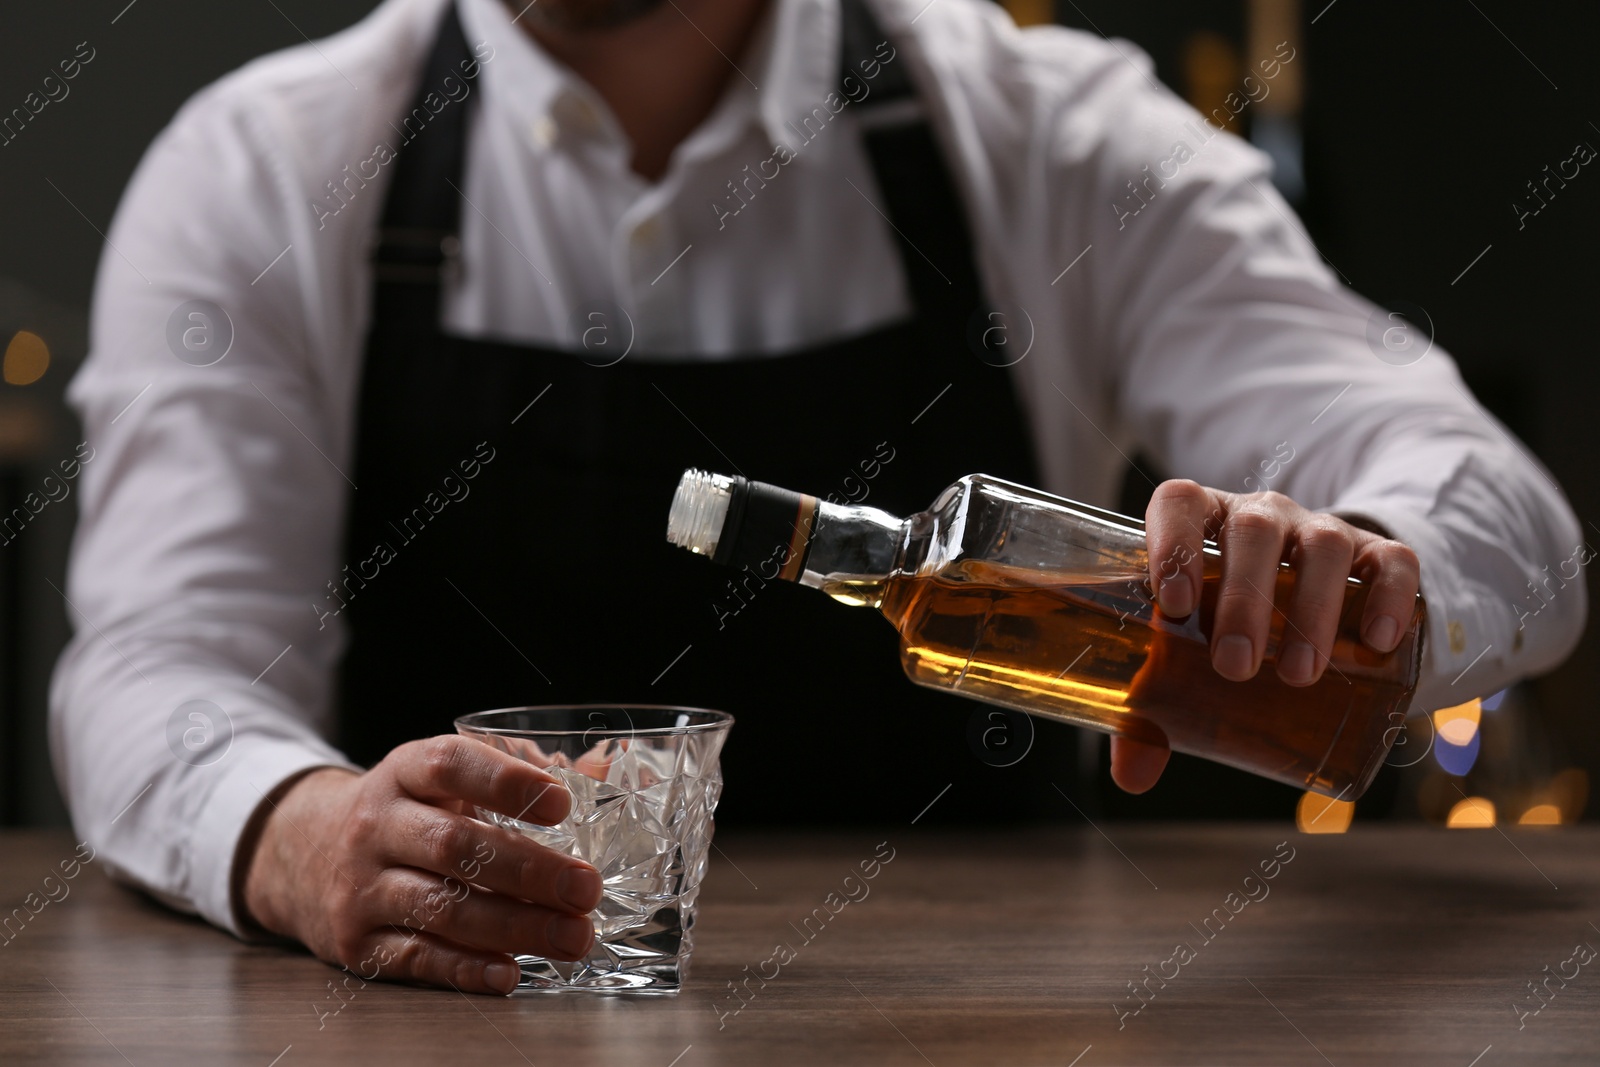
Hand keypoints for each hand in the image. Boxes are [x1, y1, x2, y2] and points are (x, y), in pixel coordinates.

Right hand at [240, 735, 602, 994]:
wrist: (305, 854)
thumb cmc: (406, 812)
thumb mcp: (444, 780)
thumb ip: (518, 771)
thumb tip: (603, 771)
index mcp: (405, 771)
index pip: (451, 765)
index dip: (505, 781)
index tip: (561, 801)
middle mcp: (377, 825)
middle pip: (455, 846)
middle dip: (529, 871)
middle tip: (586, 887)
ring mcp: (362, 886)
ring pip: (442, 908)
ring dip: (515, 927)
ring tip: (573, 936)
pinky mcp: (355, 943)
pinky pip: (417, 958)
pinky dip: (467, 969)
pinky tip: (511, 973)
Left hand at [1109, 480, 1421, 793]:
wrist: (1307, 601)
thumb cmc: (1223, 626)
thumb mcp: (1186, 655)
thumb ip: (1153, 710)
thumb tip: (1133, 775)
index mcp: (1201, 524)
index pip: (1180, 504)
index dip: (1174, 544)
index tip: (1174, 605)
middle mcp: (1259, 517)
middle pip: (1253, 532)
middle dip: (1244, 599)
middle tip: (1236, 666)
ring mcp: (1319, 530)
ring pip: (1323, 546)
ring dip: (1312, 609)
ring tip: (1299, 674)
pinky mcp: (1375, 555)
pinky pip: (1392, 560)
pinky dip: (1389, 596)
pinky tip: (1378, 641)